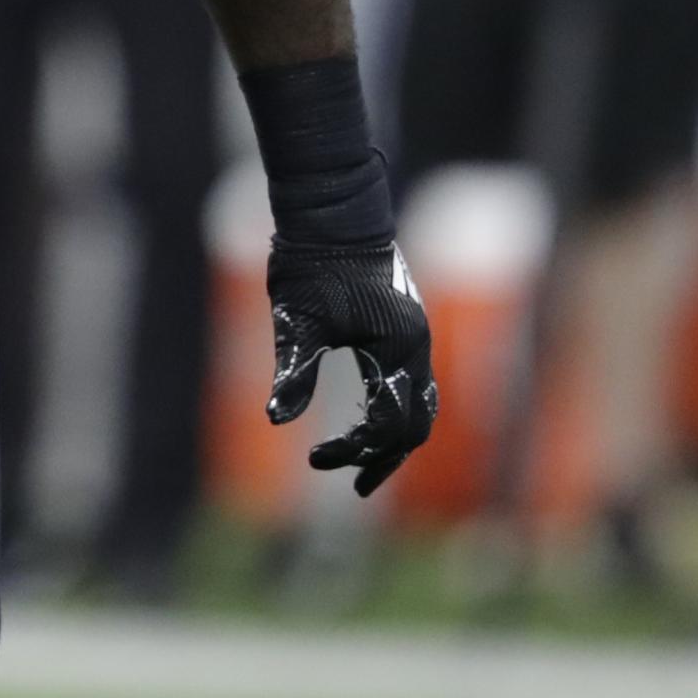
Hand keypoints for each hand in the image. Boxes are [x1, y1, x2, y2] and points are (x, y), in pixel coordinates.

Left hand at [266, 239, 438, 497]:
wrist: (331, 212)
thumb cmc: (311, 263)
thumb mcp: (297, 320)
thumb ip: (295, 371)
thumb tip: (276, 419)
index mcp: (397, 348)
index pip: (389, 424)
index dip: (355, 450)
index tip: (316, 459)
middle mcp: (416, 346)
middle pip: (417, 423)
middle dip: (386, 456)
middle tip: (354, 484)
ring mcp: (414, 335)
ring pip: (420, 403)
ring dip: (395, 436)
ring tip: (365, 462)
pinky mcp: (403, 325)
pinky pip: (412, 381)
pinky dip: (396, 408)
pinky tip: (370, 417)